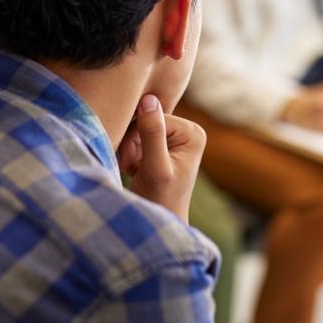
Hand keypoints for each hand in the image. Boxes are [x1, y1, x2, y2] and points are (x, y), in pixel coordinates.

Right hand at [116, 94, 205, 222]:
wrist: (156, 223)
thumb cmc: (160, 200)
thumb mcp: (155, 167)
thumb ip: (152, 134)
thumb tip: (149, 99)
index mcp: (193, 133)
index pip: (154, 116)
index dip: (136, 136)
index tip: (132, 162)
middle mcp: (188, 131)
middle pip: (146, 120)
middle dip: (132, 143)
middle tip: (129, 166)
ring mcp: (175, 138)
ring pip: (137, 128)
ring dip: (129, 149)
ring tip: (132, 169)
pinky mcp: (162, 146)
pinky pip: (136, 137)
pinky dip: (130, 154)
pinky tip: (133, 169)